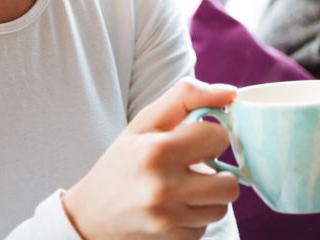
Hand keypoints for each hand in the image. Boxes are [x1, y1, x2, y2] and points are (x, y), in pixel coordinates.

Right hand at [62, 79, 239, 239]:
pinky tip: (176, 207)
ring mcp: (167, 220)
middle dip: (219, 173)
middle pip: (229, 183)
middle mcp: (163, 188)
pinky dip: (195, 217)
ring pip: (221, 207)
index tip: (197, 140)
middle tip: (198, 167)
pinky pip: (205, 227)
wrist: (88, 215)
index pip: (218, 137)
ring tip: (186, 187)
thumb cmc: (122, 162)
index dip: (211, 136)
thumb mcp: (144, 122)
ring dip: (209, 197)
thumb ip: (186, 97)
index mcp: (157, 151)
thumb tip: (231, 93)